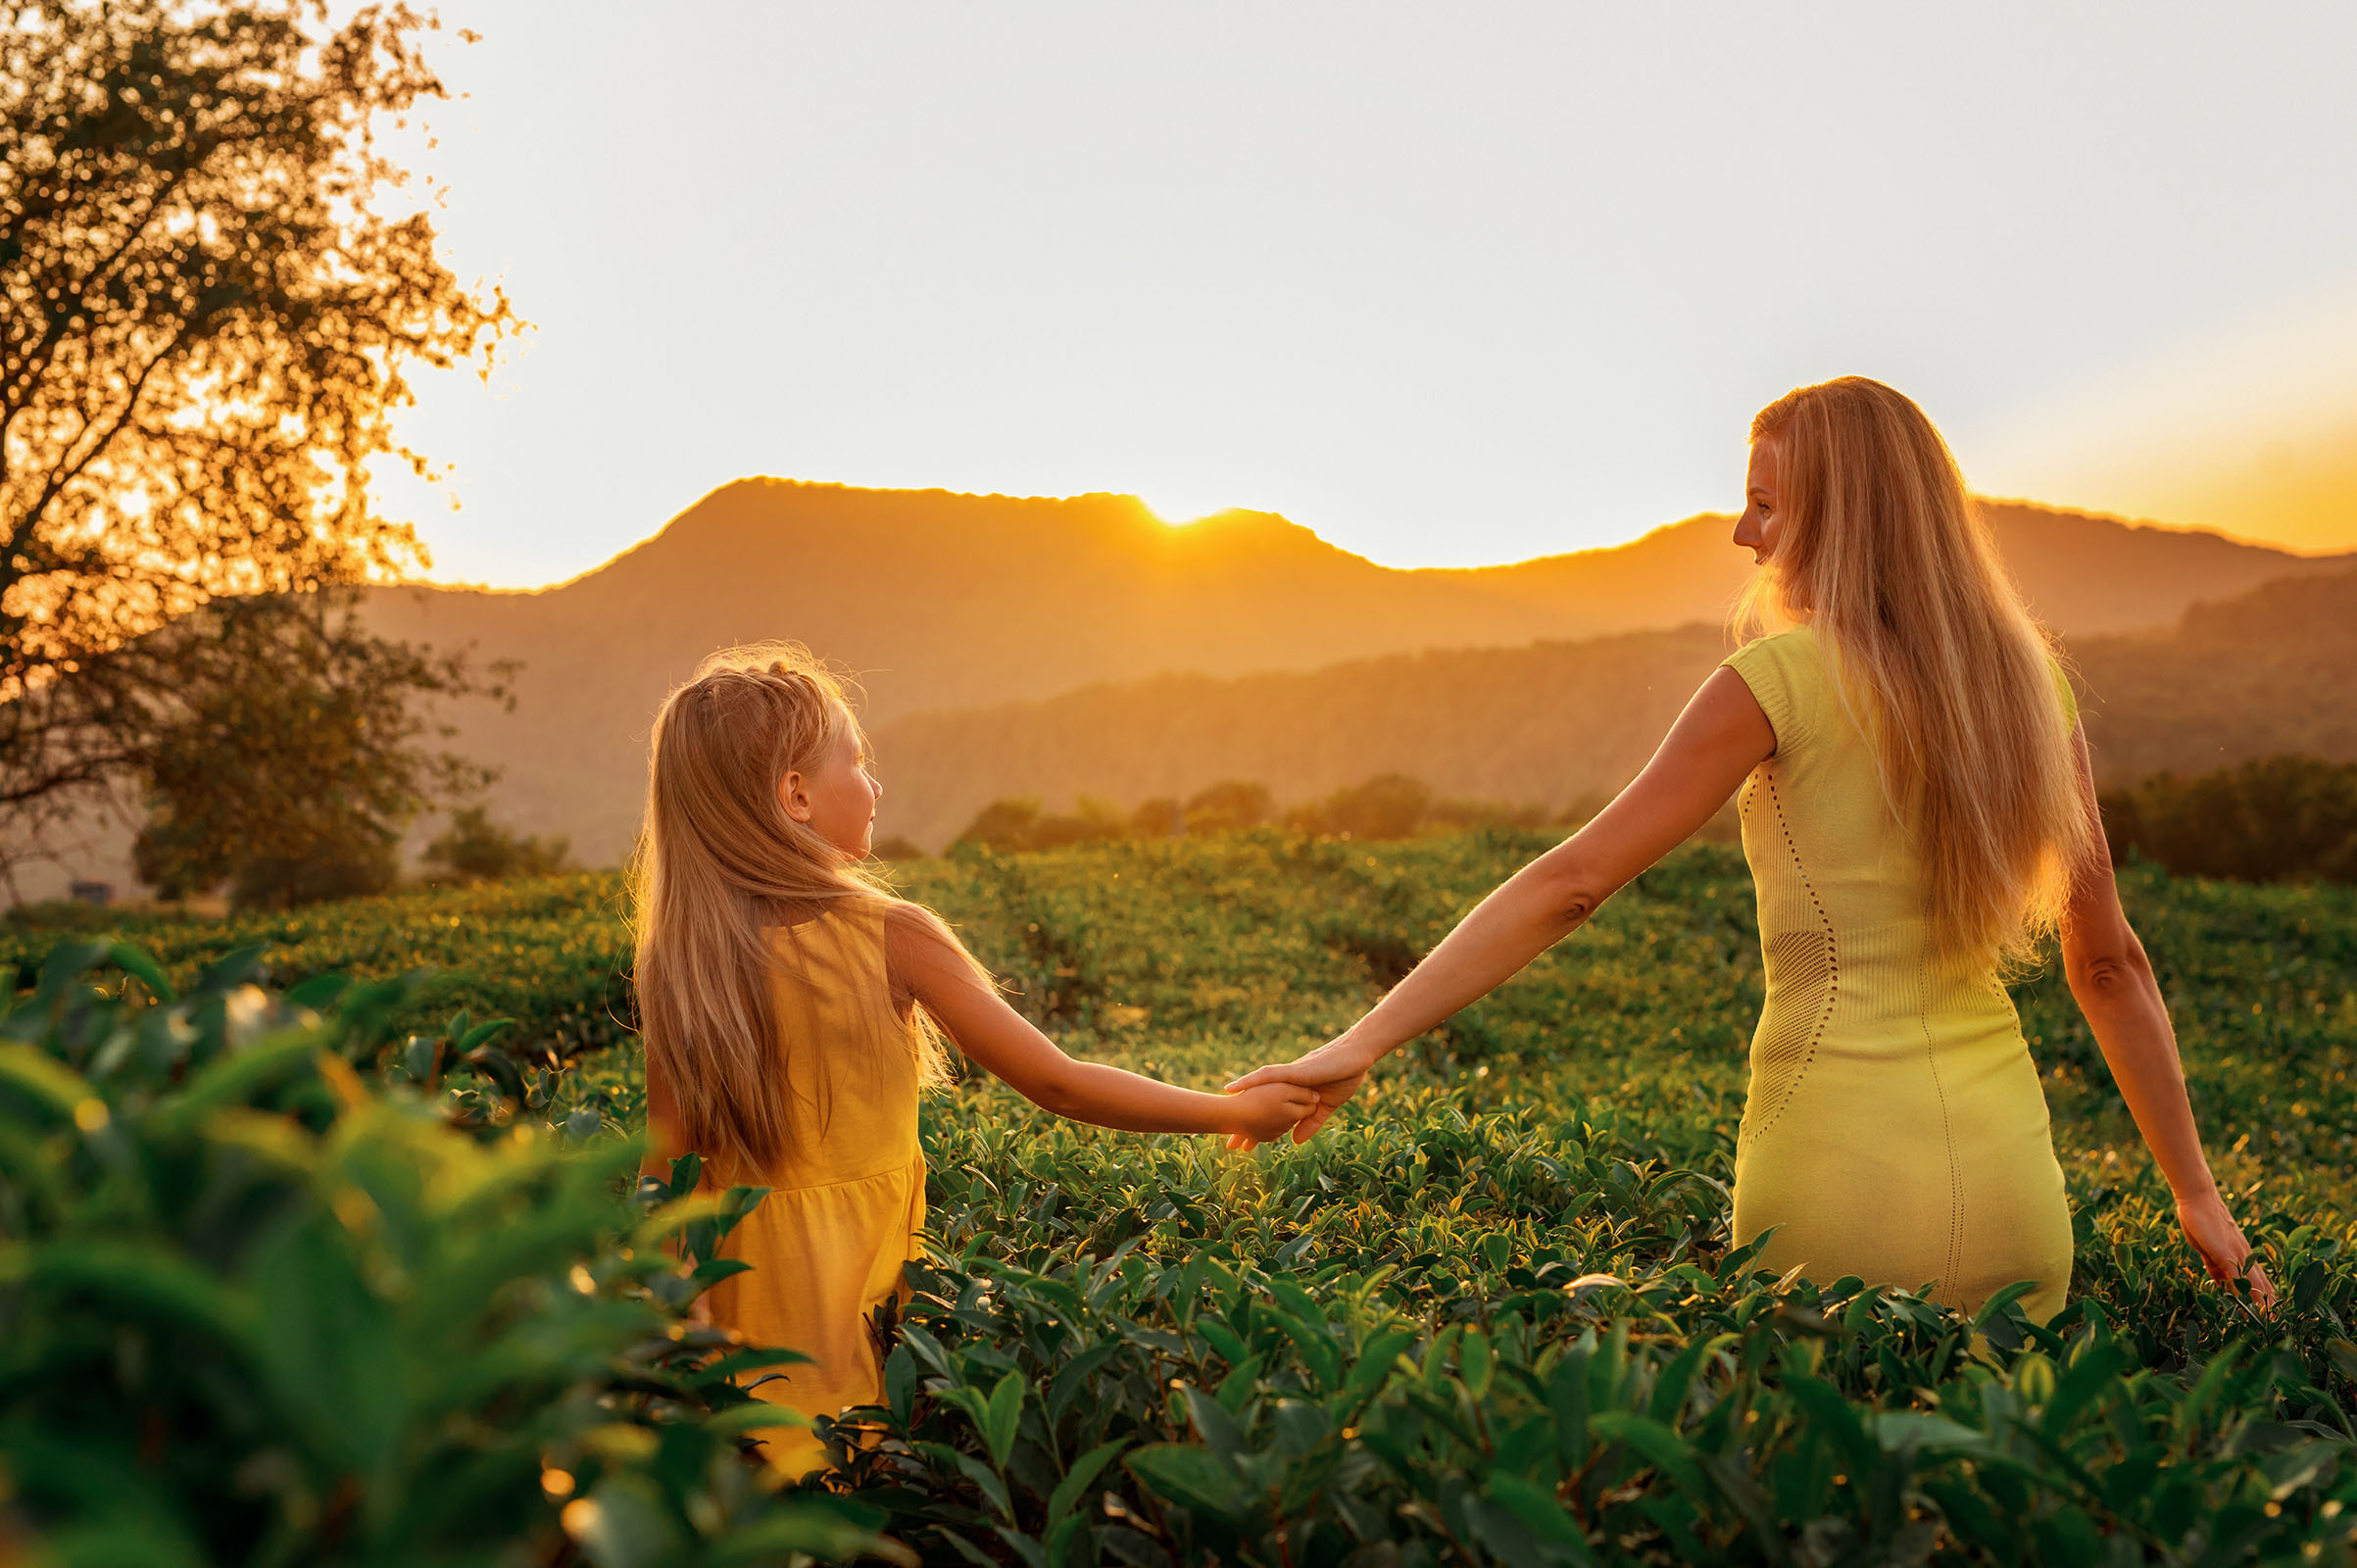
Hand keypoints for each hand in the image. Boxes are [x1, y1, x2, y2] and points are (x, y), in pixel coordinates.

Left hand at [1222, 1035, 1380, 1150]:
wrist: (1358, 1056)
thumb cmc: (1345, 1076)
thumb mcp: (1326, 1107)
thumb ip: (1310, 1122)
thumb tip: (1294, 1141)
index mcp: (1294, 1092)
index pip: (1273, 1112)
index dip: (1260, 1129)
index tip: (1245, 1145)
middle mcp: (1286, 1084)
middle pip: (1261, 1103)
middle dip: (1247, 1124)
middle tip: (1231, 1145)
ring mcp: (1289, 1076)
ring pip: (1259, 1090)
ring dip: (1241, 1105)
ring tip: (1226, 1119)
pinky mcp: (1295, 1070)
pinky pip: (1269, 1075)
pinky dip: (1251, 1080)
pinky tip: (1233, 1086)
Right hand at [2177, 1189, 2276, 1311]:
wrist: (2198, 1197)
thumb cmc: (2199, 1219)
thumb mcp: (2206, 1246)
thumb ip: (2214, 1264)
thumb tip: (2219, 1279)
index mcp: (2240, 1253)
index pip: (2257, 1280)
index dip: (2264, 1297)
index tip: (2270, 1314)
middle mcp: (2244, 1255)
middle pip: (2262, 1285)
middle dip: (2269, 1305)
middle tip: (2276, 1324)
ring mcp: (2237, 1255)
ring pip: (2255, 1285)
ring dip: (2263, 1305)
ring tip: (2270, 1322)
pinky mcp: (2226, 1254)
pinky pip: (2240, 1278)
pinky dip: (2248, 1294)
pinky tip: (2252, 1307)